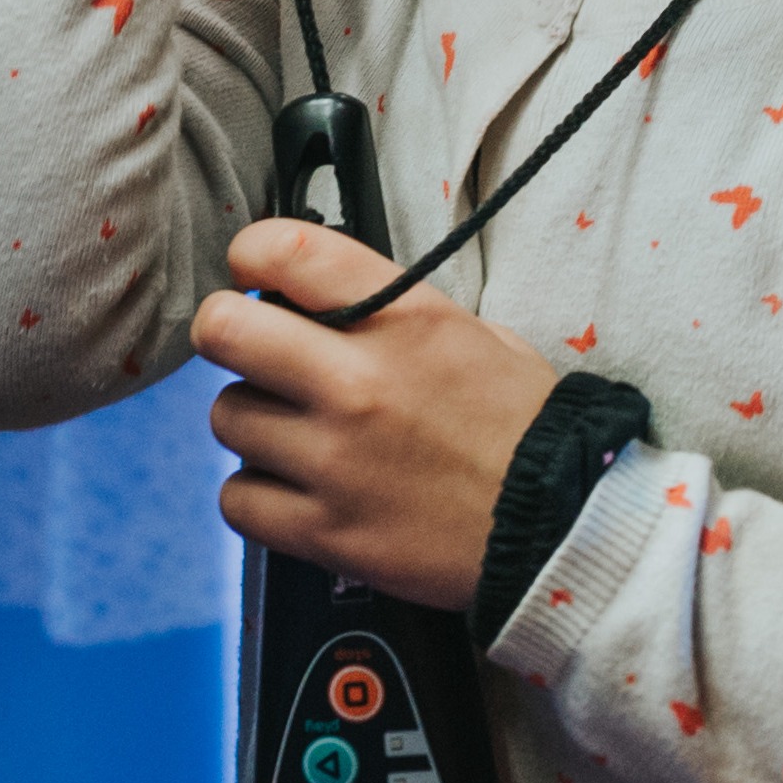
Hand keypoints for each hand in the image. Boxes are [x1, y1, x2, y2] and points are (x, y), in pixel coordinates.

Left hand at [189, 218, 562, 609]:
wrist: (558, 526)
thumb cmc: (519, 425)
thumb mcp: (467, 330)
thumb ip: (385, 306)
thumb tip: (309, 295)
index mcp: (401, 317)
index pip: (285, 249)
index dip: (251, 254)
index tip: (252, 275)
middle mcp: (358, 382)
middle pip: (224, 332)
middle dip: (227, 332)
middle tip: (249, 349)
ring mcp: (336, 461)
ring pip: (227, 418)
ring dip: (252, 421)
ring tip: (293, 432)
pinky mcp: (326, 533)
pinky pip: (237, 501)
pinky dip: (255, 495)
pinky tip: (292, 488)